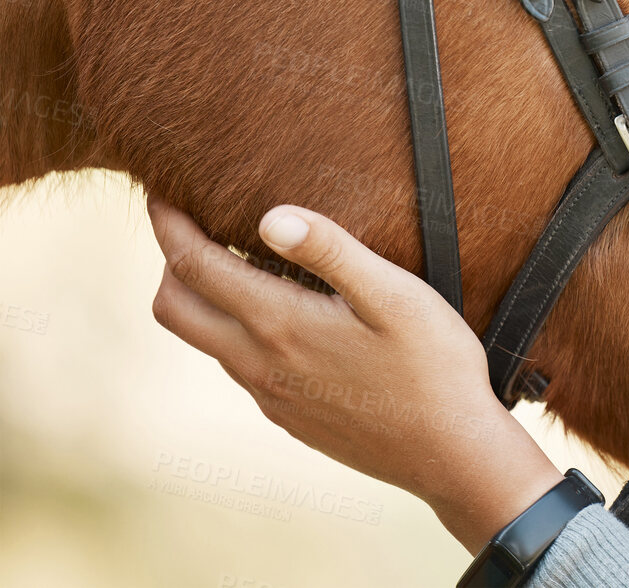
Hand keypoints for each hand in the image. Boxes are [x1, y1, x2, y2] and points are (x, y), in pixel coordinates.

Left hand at [146, 197, 561, 552]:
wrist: (451, 454)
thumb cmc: (434, 367)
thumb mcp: (395, 296)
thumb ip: (333, 253)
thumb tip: (270, 216)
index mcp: (280, 325)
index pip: (194, 267)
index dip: (169, 223)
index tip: (160, 190)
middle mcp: (260, 365)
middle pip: (174, 309)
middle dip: (170, 260)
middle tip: (191, 222)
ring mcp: (270, 397)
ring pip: (206, 339)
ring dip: (204, 296)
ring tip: (238, 260)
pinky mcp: (289, 416)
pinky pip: (239, 366)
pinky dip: (236, 329)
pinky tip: (282, 315)